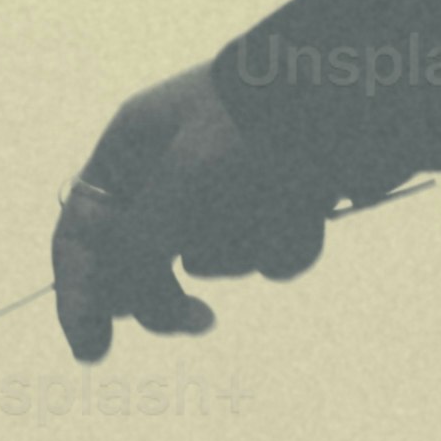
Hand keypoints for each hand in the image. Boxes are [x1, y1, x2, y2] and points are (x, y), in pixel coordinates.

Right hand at [51, 66, 339, 362]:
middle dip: (174, 293)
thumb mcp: (183, 177)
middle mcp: (174, 171)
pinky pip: (270, 252)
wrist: (361, 89)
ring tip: (279, 203)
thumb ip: (136, 242)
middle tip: (201, 320)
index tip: (94, 351)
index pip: (81, 234)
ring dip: (247, 247)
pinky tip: (314, 209)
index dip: (79, 295)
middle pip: (145, 262)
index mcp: (134, 149)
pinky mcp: (283, 200)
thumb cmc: (258, 120)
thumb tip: (111, 296)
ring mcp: (230, 188)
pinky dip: (290, 240)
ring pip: (216, 260)